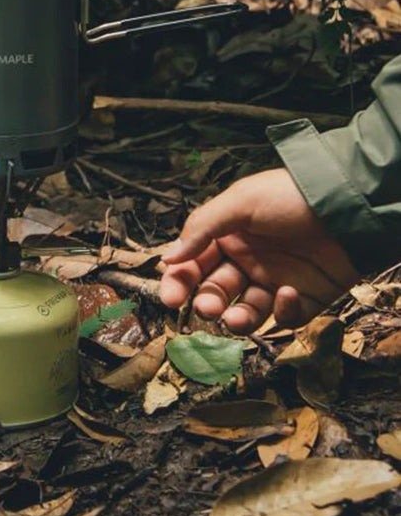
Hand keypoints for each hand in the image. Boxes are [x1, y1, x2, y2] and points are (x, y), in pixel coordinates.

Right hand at [159, 168, 359, 333]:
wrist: (347, 207)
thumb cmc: (289, 197)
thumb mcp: (240, 202)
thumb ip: (201, 229)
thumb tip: (168, 257)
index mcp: (227, 236)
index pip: (193, 263)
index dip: (179, 281)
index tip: (172, 298)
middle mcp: (247, 260)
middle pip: (216, 290)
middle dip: (207, 302)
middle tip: (208, 307)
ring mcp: (274, 280)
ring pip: (245, 310)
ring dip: (236, 318)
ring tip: (234, 318)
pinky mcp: (303, 298)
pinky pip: (284, 315)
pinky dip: (281, 311)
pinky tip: (286, 292)